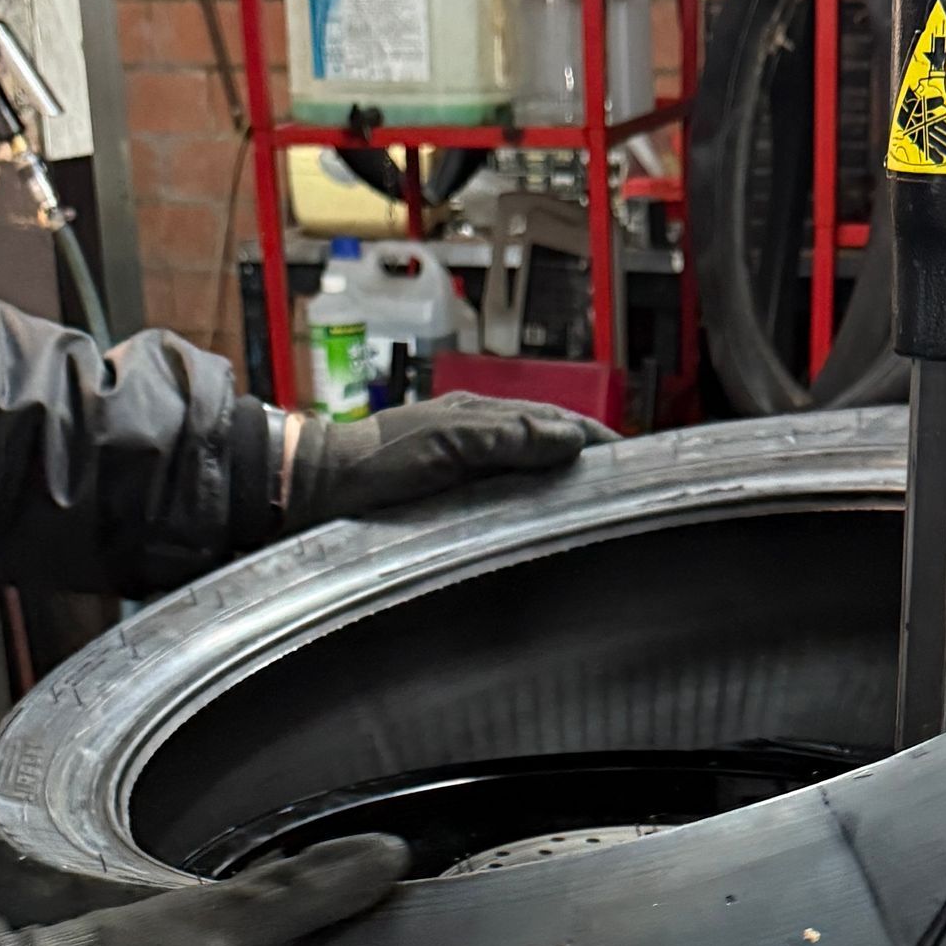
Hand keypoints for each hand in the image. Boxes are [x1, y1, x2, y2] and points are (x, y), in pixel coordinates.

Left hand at [282, 391, 614, 528]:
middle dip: (583, 463)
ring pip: (525, 475)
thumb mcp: (447, 442)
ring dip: (558, 489)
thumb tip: (569, 438)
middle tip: (621, 491)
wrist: (316, 489)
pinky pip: (501, 500)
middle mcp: (473, 440)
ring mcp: (458, 470)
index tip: (630, 457)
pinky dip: (528, 509)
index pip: (554, 422)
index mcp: (478, 416)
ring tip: (591, 512)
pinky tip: (537, 529)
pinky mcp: (444, 501)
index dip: (593, 438)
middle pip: (545, 446)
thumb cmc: (373, 463)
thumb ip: (507, 436)